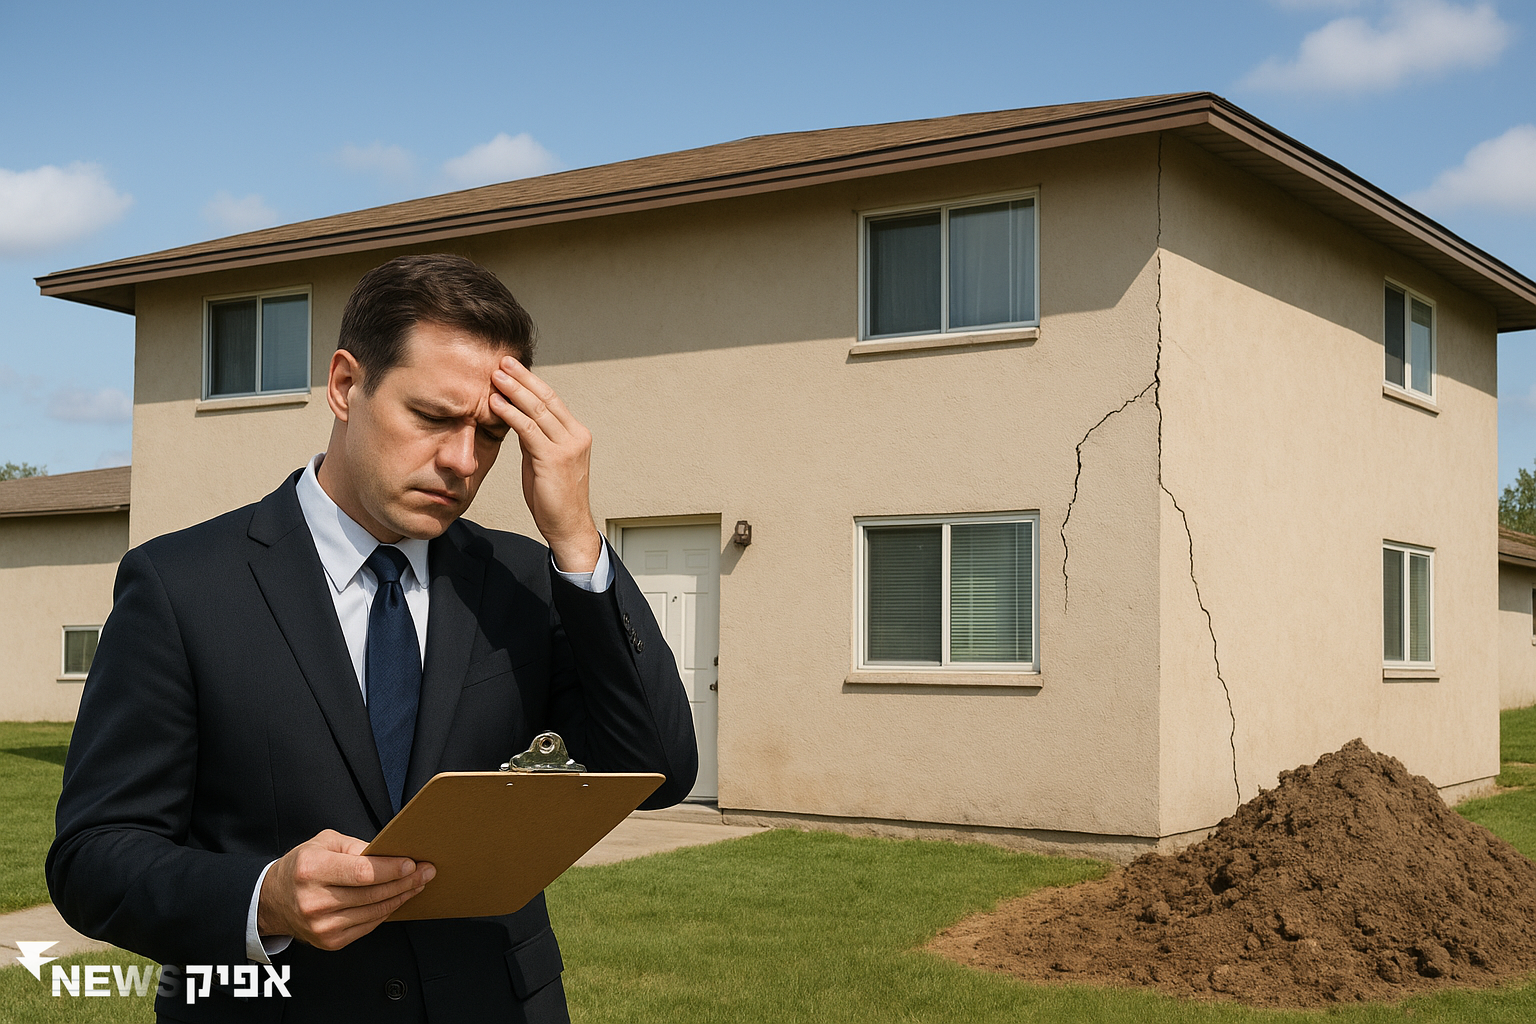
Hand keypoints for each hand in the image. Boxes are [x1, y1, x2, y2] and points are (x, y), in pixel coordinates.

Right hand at [256, 829, 433, 950]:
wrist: (272, 901)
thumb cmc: (302, 866)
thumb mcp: (323, 843)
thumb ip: (356, 846)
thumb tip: (390, 854)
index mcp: (312, 870)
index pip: (361, 872)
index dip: (390, 869)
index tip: (412, 863)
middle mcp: (315, 901)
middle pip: (372, 894)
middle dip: (405, 881)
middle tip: (426, 871)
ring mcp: (322, 925)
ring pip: (374, 911)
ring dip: (401, 897)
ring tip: (418, 883)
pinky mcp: (329, 941)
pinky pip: (368, 925)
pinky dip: (386, 911)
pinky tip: (398, 899)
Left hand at [489, 357, 602, 571]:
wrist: (568, 526)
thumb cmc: (554, 498)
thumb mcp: (544, 461)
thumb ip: (535, 439)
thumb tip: (517, 418)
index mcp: (576, 434)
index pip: (552, 400)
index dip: (531, 382)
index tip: (512, 368)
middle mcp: (576, 436)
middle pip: (546, 398)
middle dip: (522, 378)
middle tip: (502, 361)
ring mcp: (567, 447)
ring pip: (537, 410)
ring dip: (513, 390)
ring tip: (495, 375)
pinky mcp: (554, 459)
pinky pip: (528, 430)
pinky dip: (510, 414)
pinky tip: (495, 403)